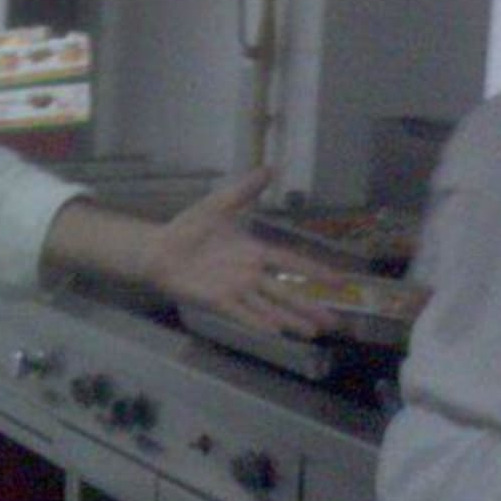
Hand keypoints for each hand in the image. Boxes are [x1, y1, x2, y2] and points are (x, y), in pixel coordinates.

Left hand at [144, 169, 335, 338]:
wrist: (158, 248)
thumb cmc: (188, 228)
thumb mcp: (218, 205)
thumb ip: (244, 190)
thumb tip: (270, 168)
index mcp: (254, 252)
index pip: (292, 262)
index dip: (316, 270)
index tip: (341, 280)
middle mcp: (250, 274)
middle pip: (286, 291)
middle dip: (310, 305)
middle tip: (336, 321)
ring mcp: (235, 290)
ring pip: (269, 307)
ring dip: (291, 319)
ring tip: (313, 332)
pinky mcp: (217, 301)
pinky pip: (242, 314)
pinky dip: (259, 323)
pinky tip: (277, 332)